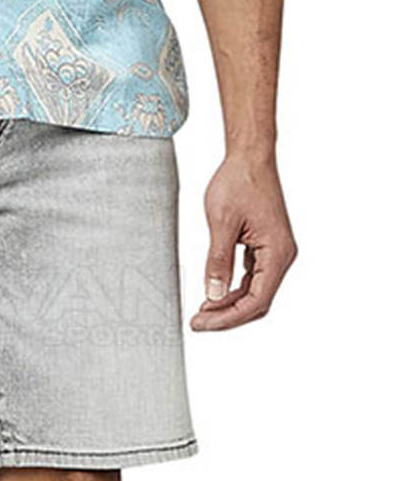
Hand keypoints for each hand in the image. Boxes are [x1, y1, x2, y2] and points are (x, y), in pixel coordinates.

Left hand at [191, 153, 296, 330]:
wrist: (249, 157)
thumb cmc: (238, 183)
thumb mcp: (221, 223)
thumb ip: (217, 261)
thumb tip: (212, 294)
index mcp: (277, 253)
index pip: (257, 300)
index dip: (228, 317)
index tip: (202, 323)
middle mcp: (282, 256)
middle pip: (258, 301)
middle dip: (228, 316)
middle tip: (198, 323)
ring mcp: (275, 252)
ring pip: (255, 291)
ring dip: (229, 304)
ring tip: (202, 312)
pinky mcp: (265, 246)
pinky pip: (252, 277)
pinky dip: (234, 289)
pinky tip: (213, 294)